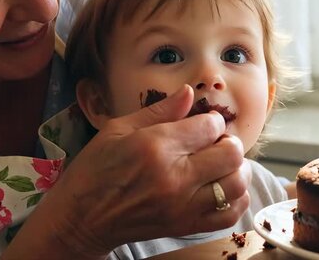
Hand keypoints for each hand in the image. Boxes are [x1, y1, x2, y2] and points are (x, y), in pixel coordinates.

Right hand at [9, 85, 250, 258]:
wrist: (82, 218)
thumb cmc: (94, 169)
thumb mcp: (118, 129)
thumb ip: (159, 110)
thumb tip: (189, 92)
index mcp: (155, 146)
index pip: (210, 126)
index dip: (211, 120)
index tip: (201, 124)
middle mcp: (174, 176)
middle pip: (231, 153)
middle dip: (228, 142)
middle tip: (214, 142)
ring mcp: (183, 206)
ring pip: (236, 184)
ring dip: (235, 169)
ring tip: (220, 165)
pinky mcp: (186, 226)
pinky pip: (228, 214)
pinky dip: (235, 199)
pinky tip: (222, 188)